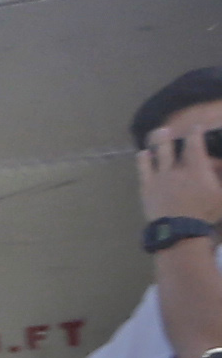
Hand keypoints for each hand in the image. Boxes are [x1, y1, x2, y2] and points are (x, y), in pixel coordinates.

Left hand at [147, 124, 221, 239]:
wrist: (180, 230)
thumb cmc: (206, 213)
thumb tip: (219, 166)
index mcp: (196, 168)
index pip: (195, 143)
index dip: (195, 133)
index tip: (196, 127)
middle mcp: (176, 168)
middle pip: (172, 146)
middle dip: (171, 135)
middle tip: (168, 128)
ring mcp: (160, 177)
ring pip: (157, 154)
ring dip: (158, 142)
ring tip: (158, 133)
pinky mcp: (147, 188)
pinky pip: (143, 169)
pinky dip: (143, 159)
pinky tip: (143, 154)